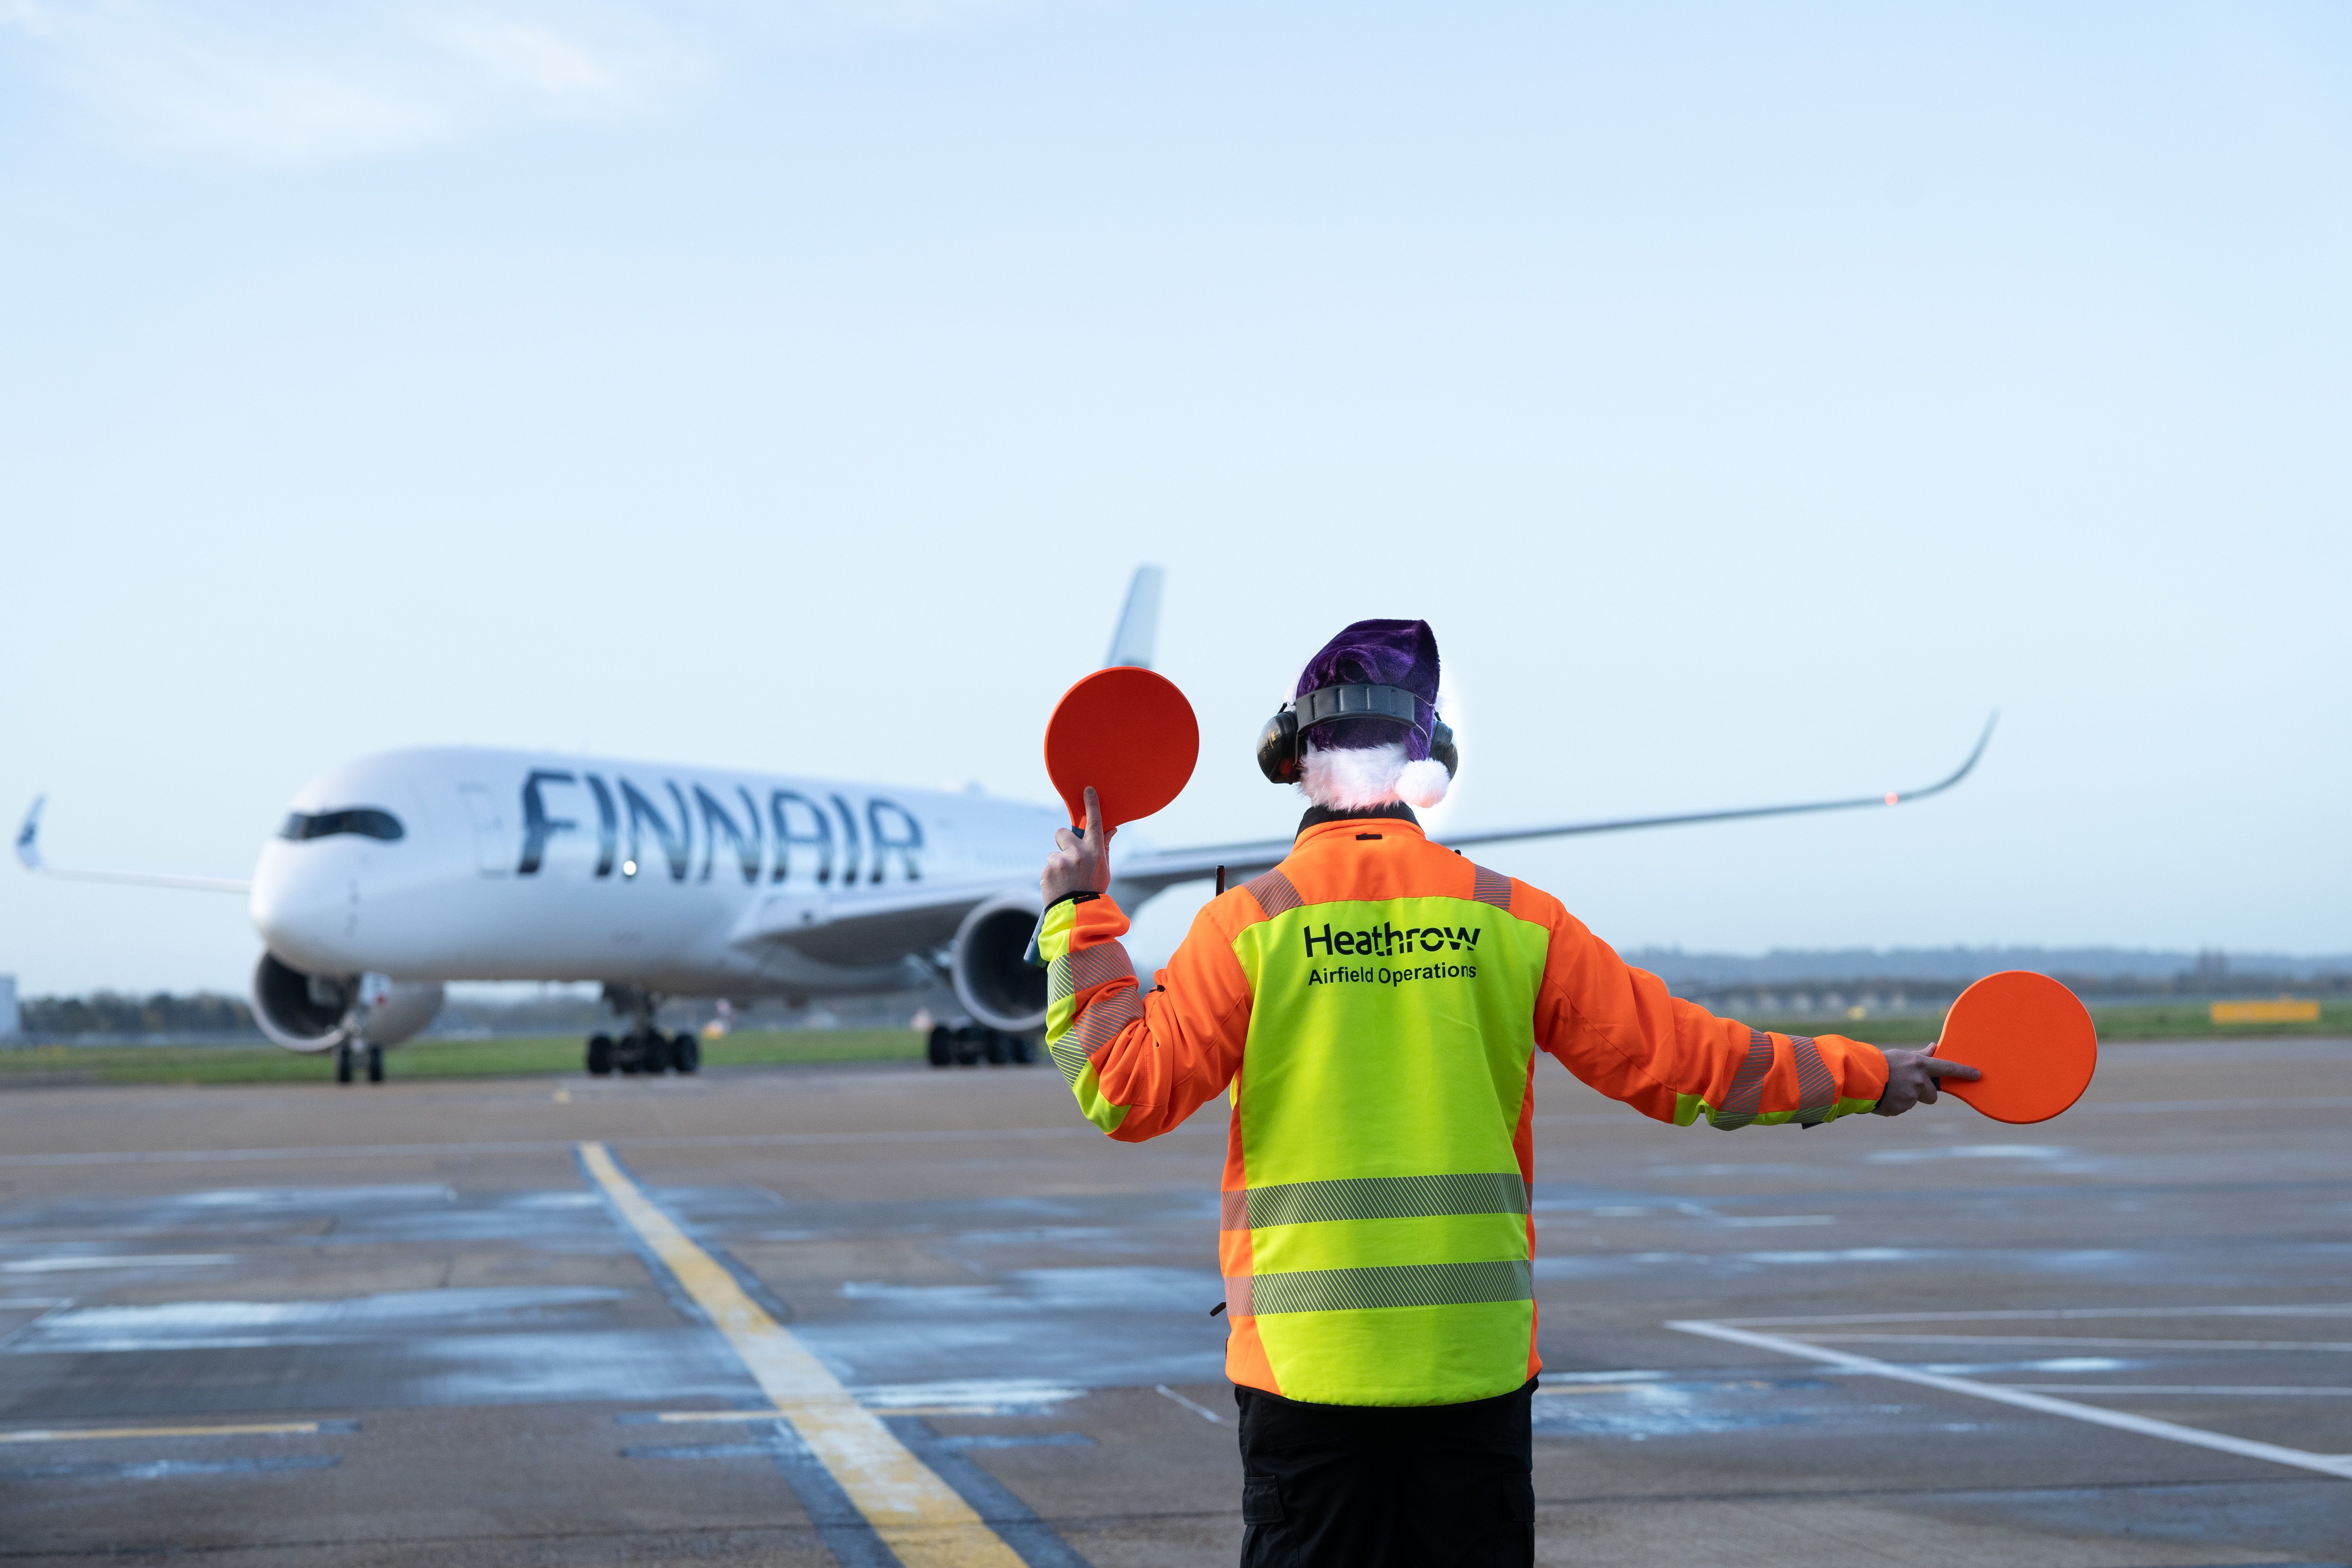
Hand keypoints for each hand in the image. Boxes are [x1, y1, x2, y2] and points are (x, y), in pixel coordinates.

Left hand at [1041, 786, 1113, 903]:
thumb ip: (1104, 847)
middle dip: (1062, 843)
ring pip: (1053, 854)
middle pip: (1062, 833)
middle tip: (1068, 859)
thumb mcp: (1104, 869)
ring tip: (1064, 881)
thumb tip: (1111, 829)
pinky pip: (1047, 867)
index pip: (1095, 824)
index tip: (1088, 790)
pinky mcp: (1047, 871)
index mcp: (1096, 852)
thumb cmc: (1092, 891)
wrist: (1078, 915)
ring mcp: (1062, 862)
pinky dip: (1051, 876)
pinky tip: (1058, 887)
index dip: (1092, 805)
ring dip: (1057, 865)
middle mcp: (1079, 854)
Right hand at [1871, 1041, 1980, 1115]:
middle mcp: (1919, 1081)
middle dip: (1922, 1093)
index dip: (1964, 1071)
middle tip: (1905, 1086)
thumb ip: (1919, 1055)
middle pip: (1932, 1095)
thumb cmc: (1878, 1063)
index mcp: (1920, 1066)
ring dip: (1904, 1098)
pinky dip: (1894, 1105)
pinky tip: (1884, 1097)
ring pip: (1914, 1101)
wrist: (1859, 1077)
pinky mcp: (1901, 1108)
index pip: (1948, 1068)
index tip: (1977, 1075)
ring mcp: (1911, 1096)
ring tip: (1888, 1089)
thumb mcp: (1901, 1056)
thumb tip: (1934, 1047)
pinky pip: (1902, 1108)